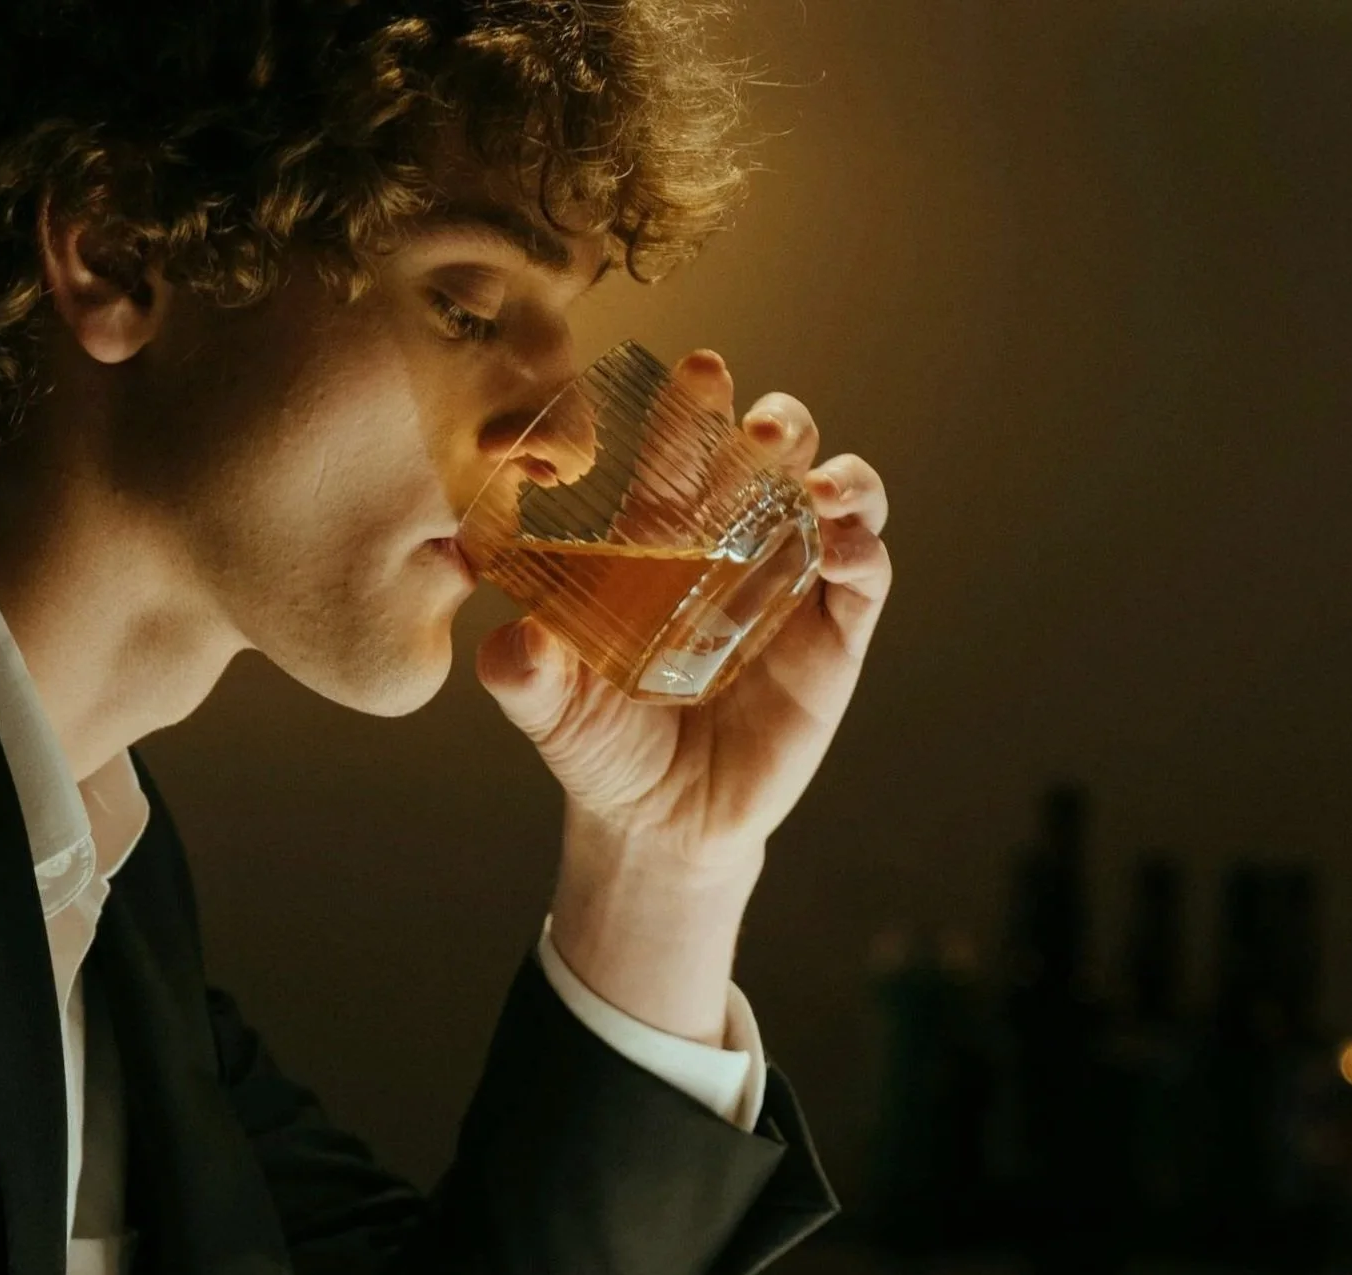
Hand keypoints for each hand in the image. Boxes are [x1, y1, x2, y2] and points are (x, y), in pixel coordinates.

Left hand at [476, 349, 890, 877]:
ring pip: (834, 500)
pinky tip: (843, 543)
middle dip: (775, 425)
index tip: (699, 370)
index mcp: (663, 543)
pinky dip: (864, 548)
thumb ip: (518, 663)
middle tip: (759, 423)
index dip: (694, 410)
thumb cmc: (600, 748)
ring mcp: (791, 588)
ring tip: (812, 481)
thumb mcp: (547, 706)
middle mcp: (734, 548)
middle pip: (771, 458)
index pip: (683, 456)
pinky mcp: (835, 640)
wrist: (658, 826)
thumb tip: (486, 608)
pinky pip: (865, 578)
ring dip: (835, 475)